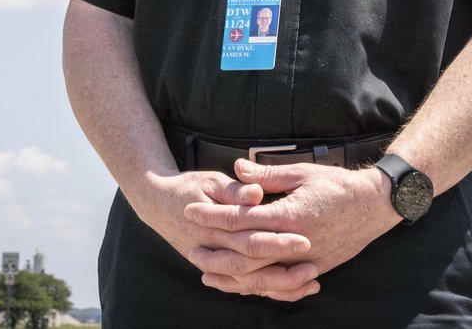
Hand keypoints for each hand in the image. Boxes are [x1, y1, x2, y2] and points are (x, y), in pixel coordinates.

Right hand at [131, 169, 320, 300]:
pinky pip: (244, 286)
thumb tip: (256, 193)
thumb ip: (234, 189)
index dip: (276, 240)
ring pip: (248, 283)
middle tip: (314, 266)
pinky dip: (268, 290)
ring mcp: (214, 263)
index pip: (249, 237)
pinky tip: (294, 289)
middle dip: (284, 269)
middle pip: (252, 266)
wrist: (156, 204)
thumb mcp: (209, 181)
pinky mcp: (218, 269)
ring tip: (312, 281)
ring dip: (280, 286)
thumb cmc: (188, 188)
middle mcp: (212, 249)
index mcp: (212, 226)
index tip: (304, 239)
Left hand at [182, 160, 400, 297]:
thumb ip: (267, 175)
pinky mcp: (312, 270)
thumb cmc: (338, 185)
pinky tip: (240, 284)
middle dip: (215, 251)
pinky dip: (256, 287)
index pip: (241, 219)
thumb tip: (237, 168)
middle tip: (190, 247)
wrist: (374, 207)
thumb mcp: (302, 173)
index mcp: (290, 215)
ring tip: (206, 271)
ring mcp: (304, 261)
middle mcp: (295, 243)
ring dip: (230, 275)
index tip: (191, 211)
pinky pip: (278, 285)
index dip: (213, 216)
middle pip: (244, 255)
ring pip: (259, 277)